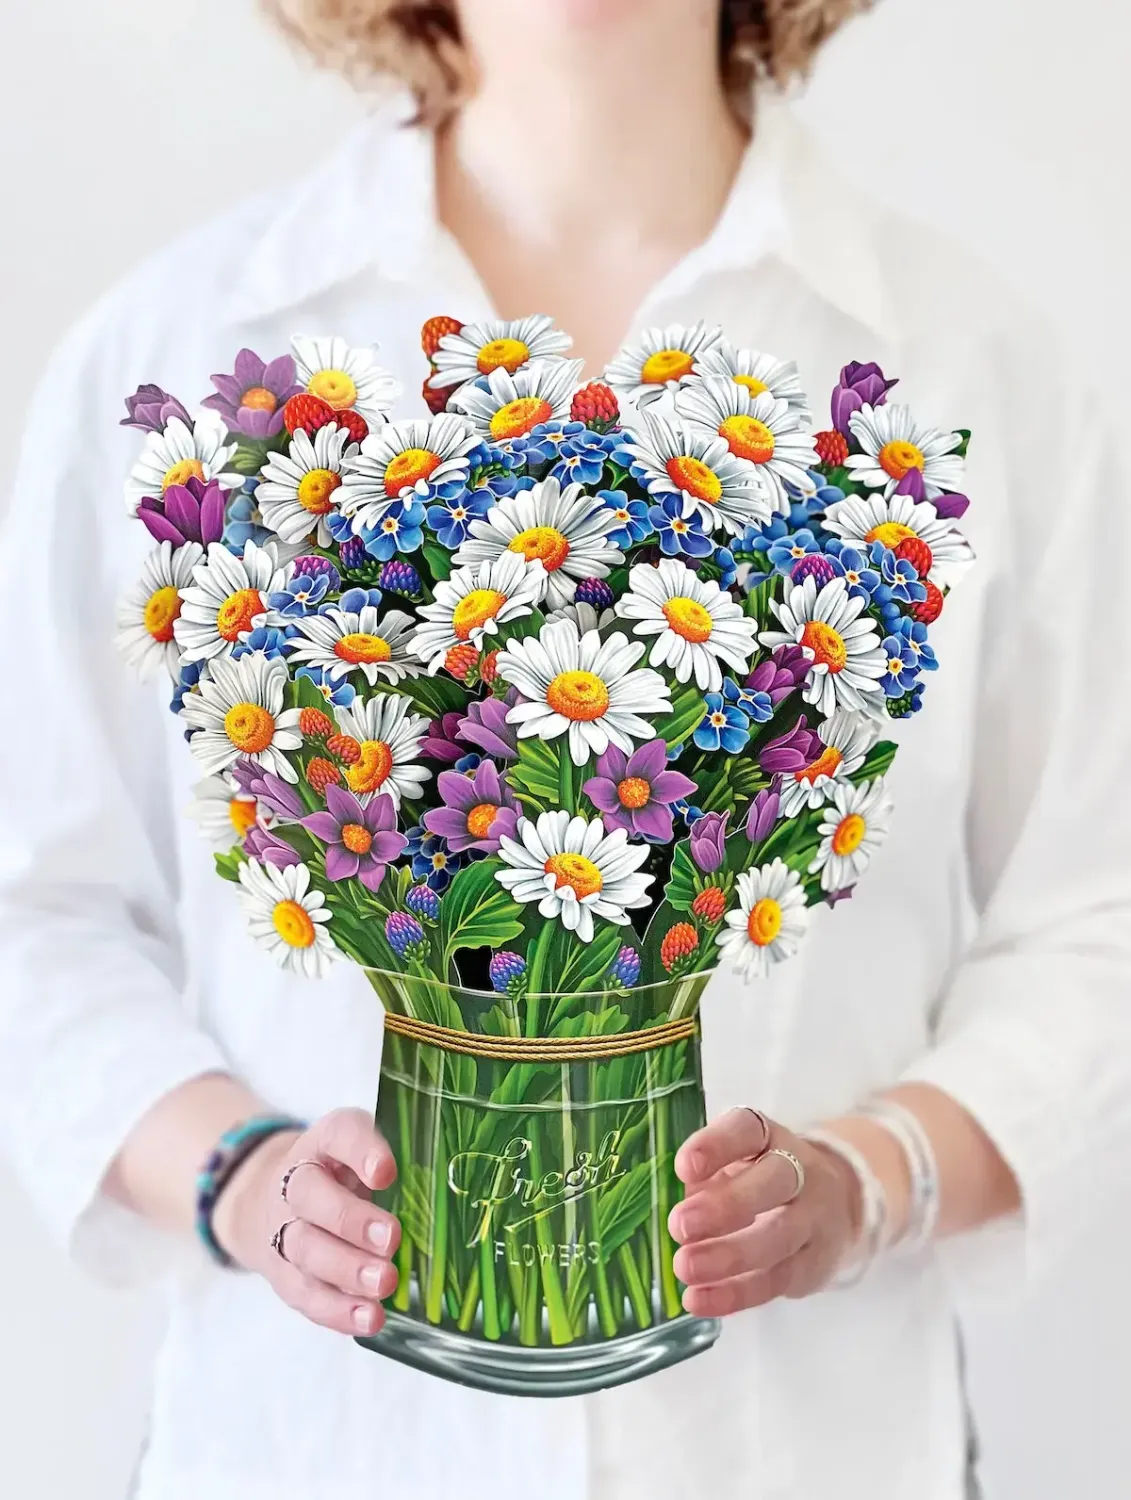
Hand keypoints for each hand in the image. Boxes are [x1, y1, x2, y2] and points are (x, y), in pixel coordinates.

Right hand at [212, 1108, 401, 1338]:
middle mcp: (296, 1181)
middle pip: (311, 1196)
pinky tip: (370, 1317)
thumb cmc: (343, 1174)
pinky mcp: (285, 1275)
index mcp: (324, 1141)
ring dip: (346, 1269)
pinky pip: (306, 1294)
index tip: (387, 1172)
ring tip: (384, 1283)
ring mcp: (284, 1229)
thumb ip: (399, 1160)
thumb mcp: (366, 1153)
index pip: (339, 1133)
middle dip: (350, 1220)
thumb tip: (445, 1190)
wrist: (280, 1202)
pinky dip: (338, 1310)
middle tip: (391, 1238)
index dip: (362, 1151)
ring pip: (305, 1249)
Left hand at [668, 1107, 860, 1317]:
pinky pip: (777, 1280)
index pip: (746, 1130)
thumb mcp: (733, 1163)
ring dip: (728, 1256)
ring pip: (778, 1237)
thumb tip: (661, 1203)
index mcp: (768, 1136)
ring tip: (685, 1267)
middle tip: (679, 1226)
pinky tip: (699, 1299)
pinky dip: (736, 1294)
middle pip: (774, 1181)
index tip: (683, 1168)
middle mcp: (799, 1170)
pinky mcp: (814, 1263)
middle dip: (726, 1206)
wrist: (834, 1204)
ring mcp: (813, 1218)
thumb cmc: (758, 1178)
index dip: (715, 1146)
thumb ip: (703, 1178)